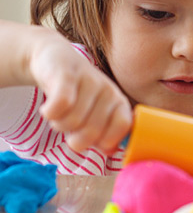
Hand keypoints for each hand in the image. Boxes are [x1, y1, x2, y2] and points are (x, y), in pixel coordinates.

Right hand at [28, 26, 131, 154]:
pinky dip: (50, 114)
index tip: (93, 141)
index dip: (105, 140)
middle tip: (70, 127)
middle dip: (75, 138)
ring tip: (60, 115)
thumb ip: (104, 136)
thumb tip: (110, 151)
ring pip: (72, 122)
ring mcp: (89, 81)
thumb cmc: (79, 95)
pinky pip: (60, 105)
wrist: (55, 60)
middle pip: (92, 132)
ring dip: (59, 125)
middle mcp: (109, 91)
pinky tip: (48, 109)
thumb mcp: (95, 115)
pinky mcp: (67, 75)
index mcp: (119, 102)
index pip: (123, 127)